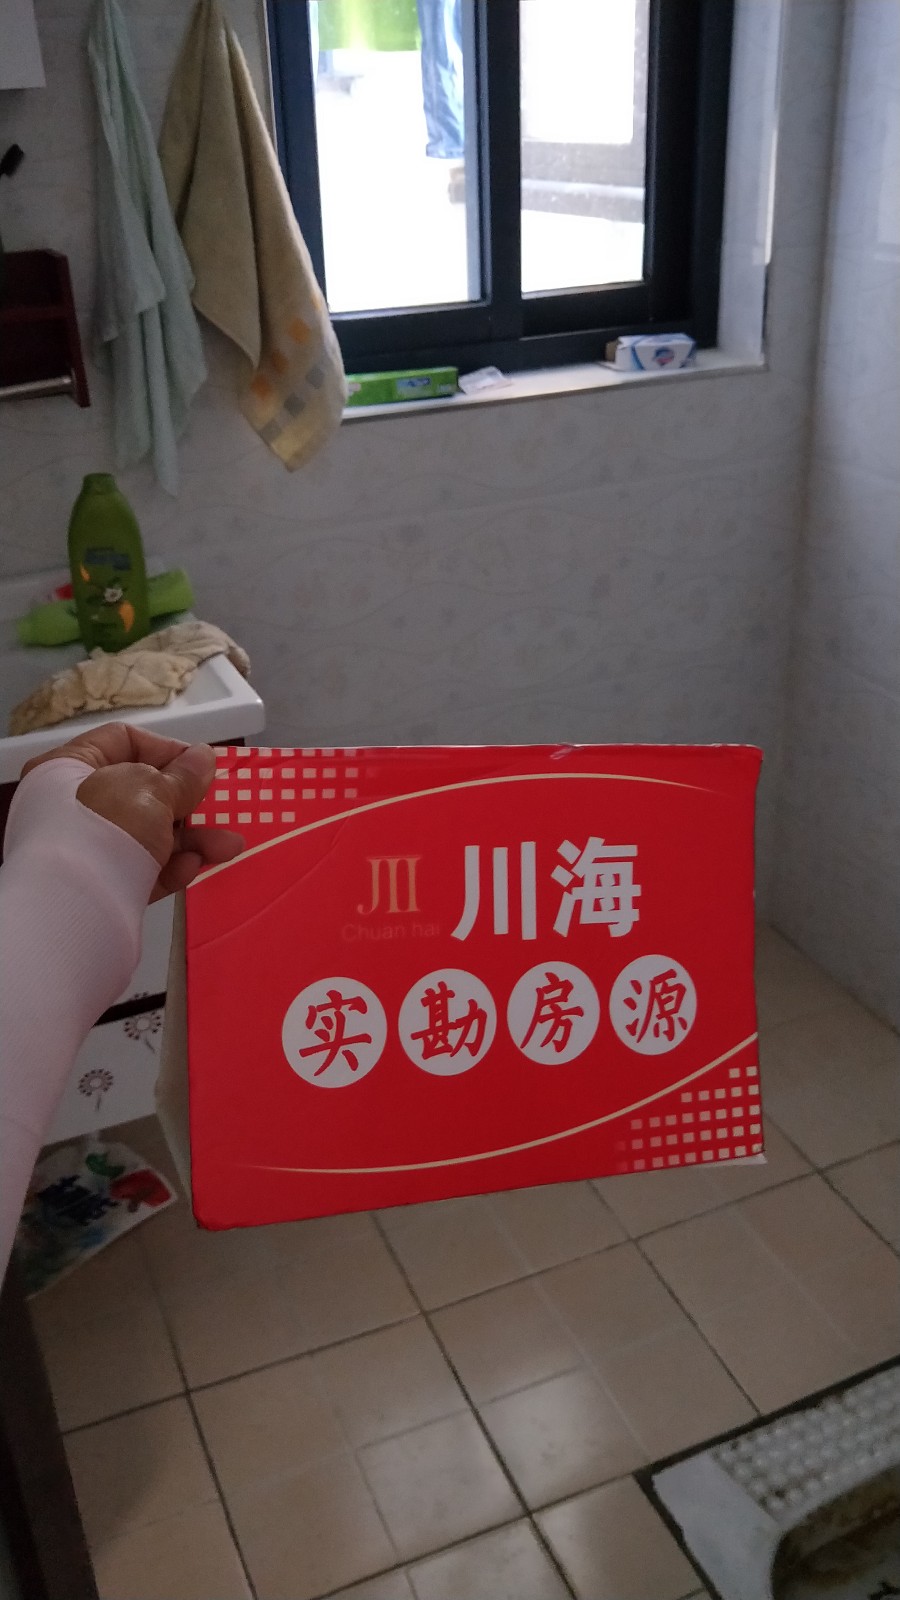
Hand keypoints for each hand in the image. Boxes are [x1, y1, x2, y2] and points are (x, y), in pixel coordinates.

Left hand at [22, 723, 243, 900]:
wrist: (73, 906)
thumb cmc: (107, 826)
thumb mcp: (152, 791)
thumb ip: (183, 776)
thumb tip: (204, 757)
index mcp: (68, 768)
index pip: (120, 741)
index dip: (165, 749)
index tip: (199, 766)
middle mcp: (69, 805)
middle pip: (139, 793)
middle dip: (188, 802)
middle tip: (219, 807)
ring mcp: (82, 850)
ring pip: (146, 836)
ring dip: (192, 840)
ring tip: (230, 847)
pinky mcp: (97, 888)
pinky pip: (139, 870)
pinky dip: (169, 867)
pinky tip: (193, 868)